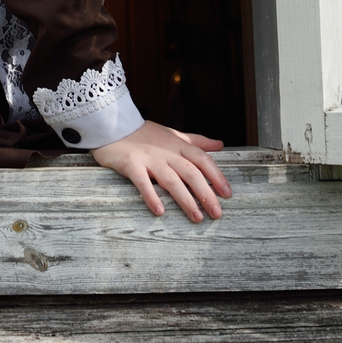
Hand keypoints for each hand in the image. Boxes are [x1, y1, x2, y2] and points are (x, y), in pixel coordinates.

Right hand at [89, 121, 230, 222]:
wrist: (114, 125)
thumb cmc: (145, 133)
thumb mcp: (173, 134)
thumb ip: (196, 141)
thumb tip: (219, 145)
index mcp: (178, 145)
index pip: (202, 160)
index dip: (216, 176)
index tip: (227, 194)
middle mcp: (167, 152)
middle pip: (191, 173)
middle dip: (206, 193)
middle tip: (216, 213)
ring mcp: (149, 159)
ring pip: (171, 181)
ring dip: (185, 200)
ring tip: (196, 217)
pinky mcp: (131, 165)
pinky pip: (143, 182)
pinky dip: (151, 196)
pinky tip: (159, 211)